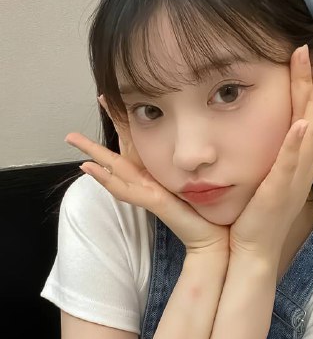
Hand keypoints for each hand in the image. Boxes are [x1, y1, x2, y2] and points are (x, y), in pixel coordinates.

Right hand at [65, 120, 228, 255]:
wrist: (214, 236)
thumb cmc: (208, 209)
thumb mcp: (197, 178)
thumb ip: (190, 165)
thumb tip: (196, 145)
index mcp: (155, 174)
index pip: (132, 145)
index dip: (119, 124)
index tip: (107, 102)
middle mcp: (146, 182)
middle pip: (114, 158)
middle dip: (93, 145)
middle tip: (70, 133)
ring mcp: (147, 192)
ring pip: (113, 171)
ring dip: (93, 156)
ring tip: (73, 143)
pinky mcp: (153, 201)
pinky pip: (125, 189)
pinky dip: (106, 179)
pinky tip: (90, 168)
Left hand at [229, 45, 312, 261]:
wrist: (250, 252)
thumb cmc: (254, 214)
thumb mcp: (265, 173)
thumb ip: (268, 148)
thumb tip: (263, 122)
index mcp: (300, 160)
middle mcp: (304, 167)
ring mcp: (295, 179)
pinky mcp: (279, 193)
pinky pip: (291, 165)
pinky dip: (296, 144)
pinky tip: (300, 123)